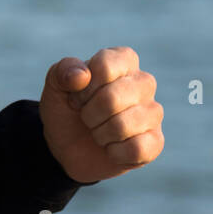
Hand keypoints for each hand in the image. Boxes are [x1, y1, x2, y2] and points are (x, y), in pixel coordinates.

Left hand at [40, 46, 163, 184]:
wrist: (69, 147)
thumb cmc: (68, 109)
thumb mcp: (56, 86)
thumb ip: (63, 71)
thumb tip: (82, 75)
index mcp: (123, 60)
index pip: (105, 66)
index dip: (83, 88)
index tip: (77, 98)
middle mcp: (144, 82)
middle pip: (113, 98)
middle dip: (89, 114)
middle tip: (87, 118)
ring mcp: (153, 112)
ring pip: (123, 125)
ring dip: (100, 135)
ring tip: (99, 132)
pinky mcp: (156, 141)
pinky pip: (136, 149)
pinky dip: (114, 153)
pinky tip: (112, 148)